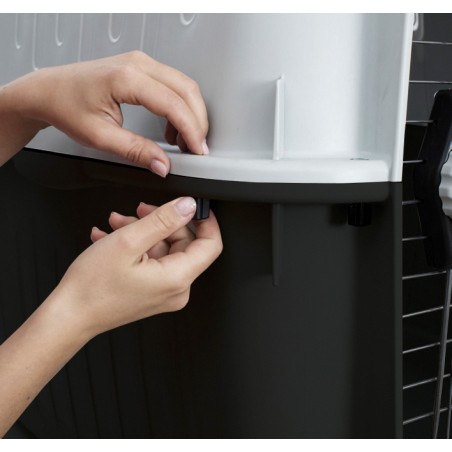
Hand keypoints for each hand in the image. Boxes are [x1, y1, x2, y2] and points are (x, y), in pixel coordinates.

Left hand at [0, 51, 208, 174]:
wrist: (49, 91)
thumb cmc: (66, 106)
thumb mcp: (100, 137)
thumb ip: (136, 151)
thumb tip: (162, 164)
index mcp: (126, 79)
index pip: (173, 104)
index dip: (191, 130)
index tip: (198, 150)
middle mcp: (137, 64)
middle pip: (186, 90)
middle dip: (198, 122)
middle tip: (197, 148)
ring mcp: (140, 62)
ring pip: (184, 85)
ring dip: (191, 113)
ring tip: (185, 140)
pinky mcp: (141, 67)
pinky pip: (173, 84)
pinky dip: (180, 106)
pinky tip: (173, 126)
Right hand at [53, 197, 221, 338]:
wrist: (69, 315)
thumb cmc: (93, 287)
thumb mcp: (129, 241)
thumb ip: (163, 220)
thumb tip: (187, 206)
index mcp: (177, 279)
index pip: (211, 245)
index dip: (206, 221)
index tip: (193, 206)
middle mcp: (176, 290)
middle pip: (183, 244)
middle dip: (160, 223)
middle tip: (138, 211)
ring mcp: (164, 293)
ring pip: (164, 250)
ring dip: (143, 232)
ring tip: (117, 226)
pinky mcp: (152, 292)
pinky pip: (154, 262)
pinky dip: (137, 247)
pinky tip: (113, 240)